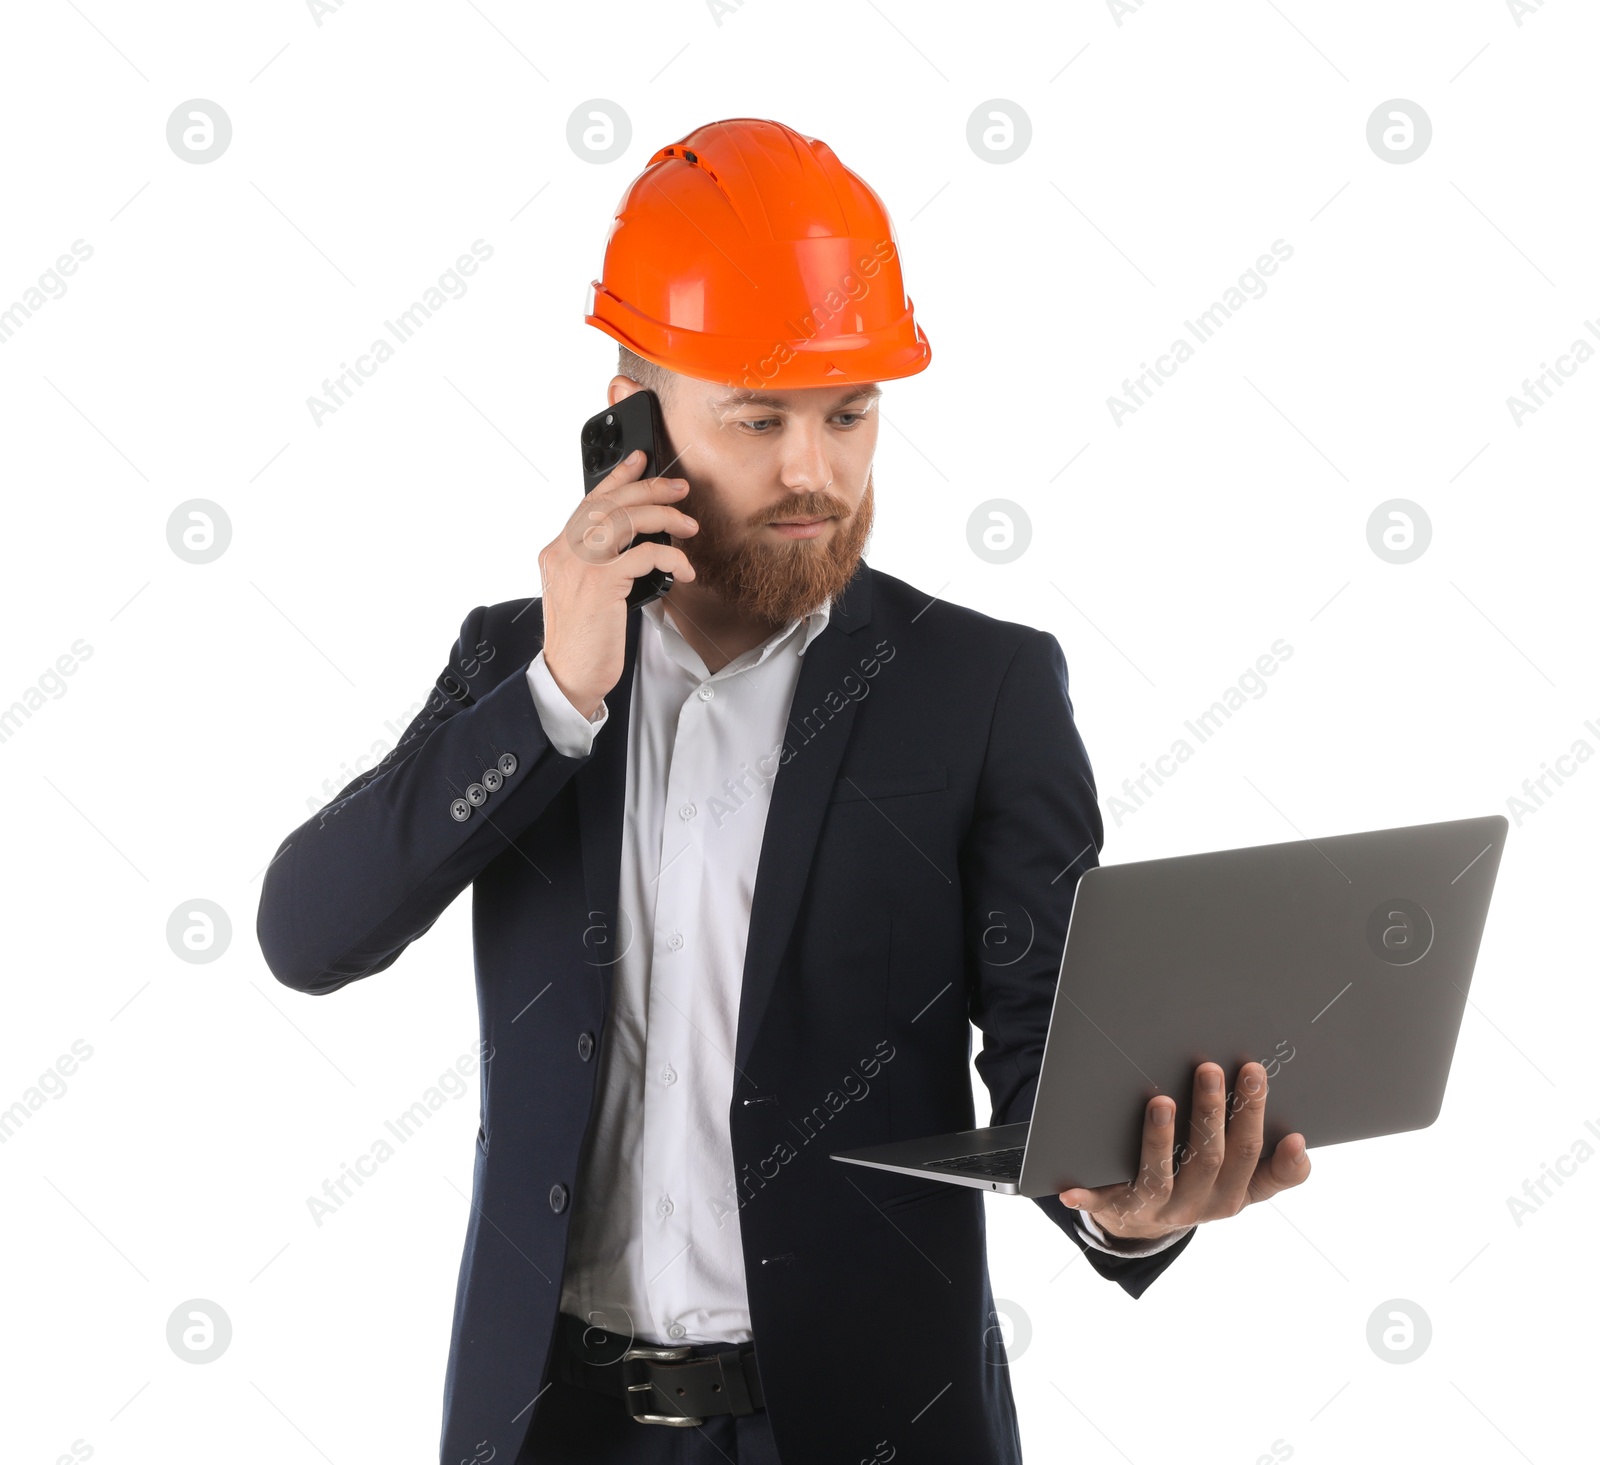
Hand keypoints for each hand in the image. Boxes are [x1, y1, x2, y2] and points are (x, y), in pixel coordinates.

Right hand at [539, 449, 698, 717]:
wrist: (568, 675)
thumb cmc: (584, 639)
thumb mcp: (586, 592)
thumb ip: (601, 563)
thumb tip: (640, 540)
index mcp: (558, 550)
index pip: (589, 500)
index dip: (618, 476)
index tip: (641, 459)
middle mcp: (563, 551)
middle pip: (610, 502)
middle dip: (650, 489)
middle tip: (680, 489)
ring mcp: (579, 566)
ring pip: (626, 520)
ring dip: (665, 517)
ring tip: (689, 525)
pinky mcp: (599, 584)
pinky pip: (644, 554)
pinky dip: (672, 557)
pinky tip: (686, 570)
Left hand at [1059, 1061, 1310, 1241]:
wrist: (1141, 1221)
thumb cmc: (1196, 1178)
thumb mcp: (1238, 1179)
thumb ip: (1271, 1164)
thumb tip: (1299, 1144)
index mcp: (1233, 1193)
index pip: (1254, 1162)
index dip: (1268, 1138)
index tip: (1279, 1109)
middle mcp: (1198, 1204)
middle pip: (1210, 1159)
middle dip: (1214, 1113)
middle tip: (1211, 1069)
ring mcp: (1158, 1208)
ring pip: (1161, 1176)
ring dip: (1160, 1138)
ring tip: (1160, 1103)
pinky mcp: (1119, 1209)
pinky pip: (1102, 1201)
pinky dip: (1087, 1194)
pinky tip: (1069, 1186)